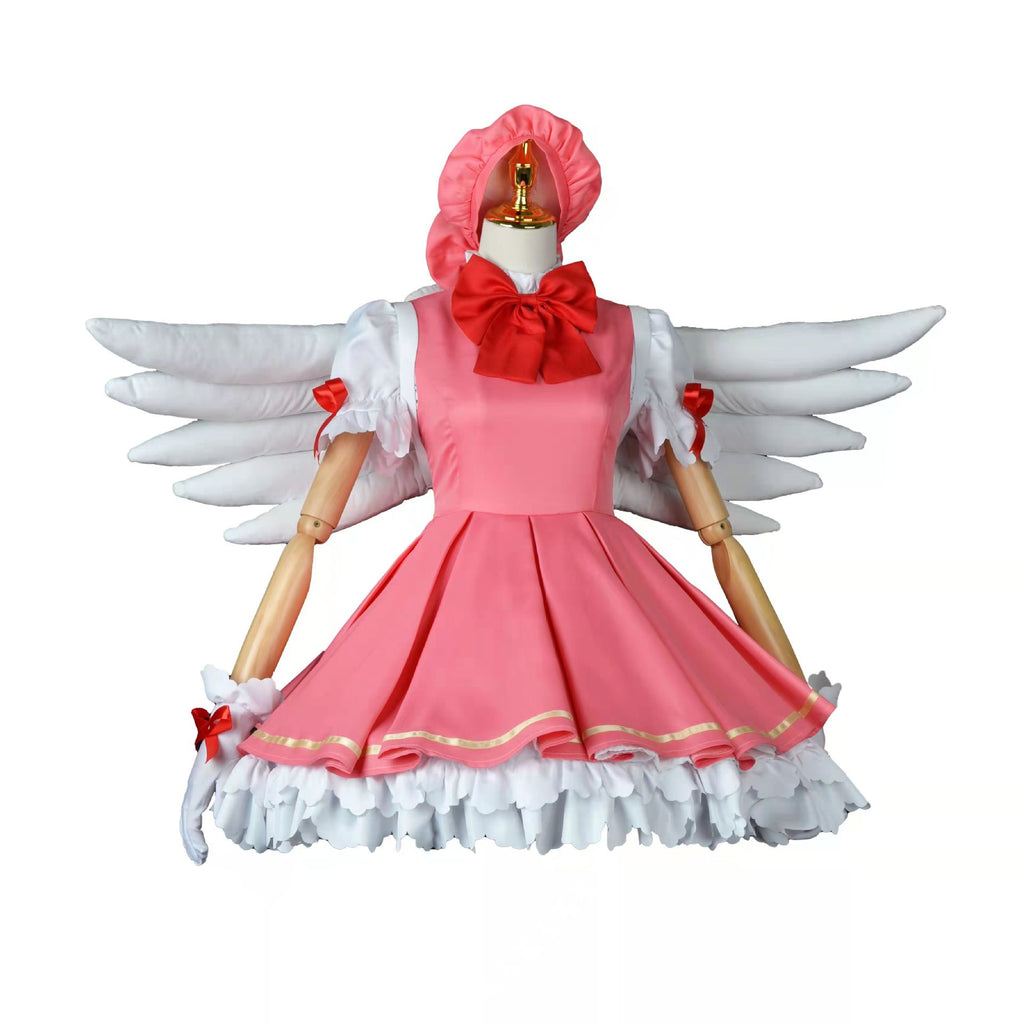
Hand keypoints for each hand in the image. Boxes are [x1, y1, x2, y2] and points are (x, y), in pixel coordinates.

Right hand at [179, 666, 280, 864]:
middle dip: (190, 839)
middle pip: (188, 813)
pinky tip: (212, 833)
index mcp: (206, 765)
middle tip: (200, 860)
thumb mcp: (241, 708)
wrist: (241, 695)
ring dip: (195, 832)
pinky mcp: (216, 773)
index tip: (202, 852)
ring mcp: (207, 774)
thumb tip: (239, 690)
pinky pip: (208, 801)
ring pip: (195, 809)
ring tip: (200, 856)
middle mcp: (202, 772)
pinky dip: (205, 819)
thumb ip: (242, 704)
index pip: (191, 805)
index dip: (192, 832)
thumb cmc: (241, 703)